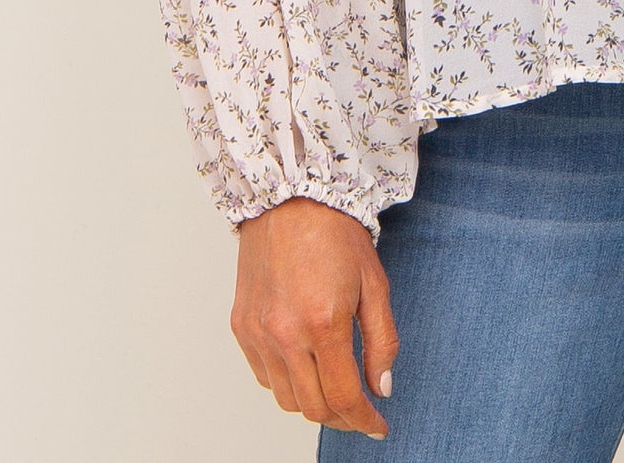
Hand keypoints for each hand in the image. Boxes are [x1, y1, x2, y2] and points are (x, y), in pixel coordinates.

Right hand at [230, 195, 397, 437]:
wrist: (290, 197)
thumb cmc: (336, 233)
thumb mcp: (375, 284)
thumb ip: (382, 341)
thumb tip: (382, 387)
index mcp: (324, 323)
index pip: (344, 397)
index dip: (365, 421)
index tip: (378, 426)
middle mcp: (285, 334)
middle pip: (314, 408)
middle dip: (343, 418)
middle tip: (361, 412)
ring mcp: (259, 333)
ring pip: (287, 399)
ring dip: (314, 404)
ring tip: (335, 389)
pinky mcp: (241, 326)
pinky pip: (264, 377)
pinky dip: (286, 384)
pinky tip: (305, 367)